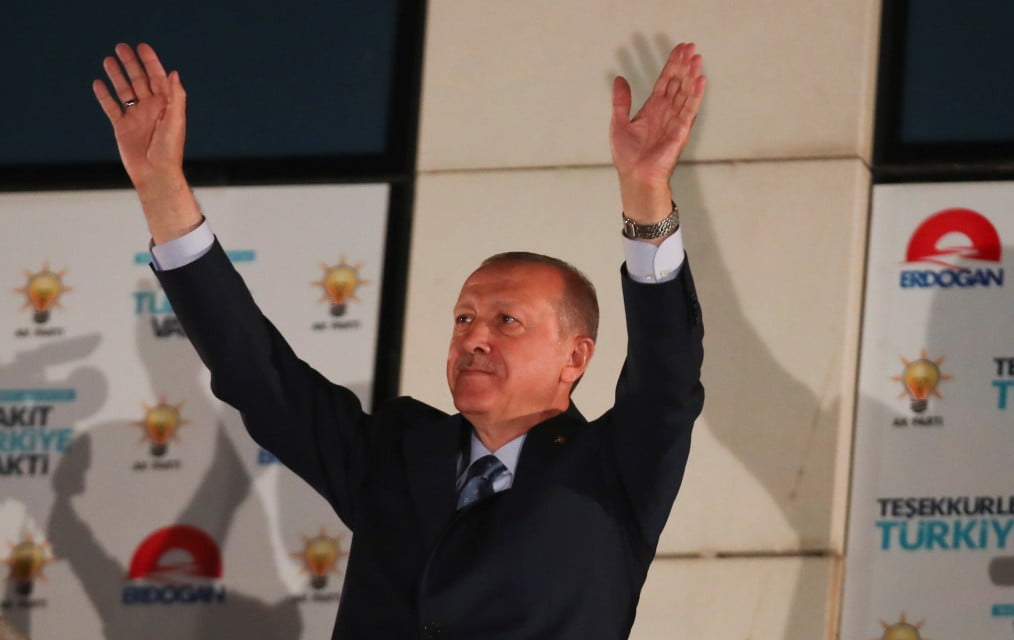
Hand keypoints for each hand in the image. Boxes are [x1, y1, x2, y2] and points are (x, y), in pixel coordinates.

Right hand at [94, 43, 200, 242]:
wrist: (155, 174)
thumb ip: (175, 97)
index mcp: (165, 105)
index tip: (142, 47)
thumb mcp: (175, 121)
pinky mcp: (122, 127)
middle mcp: (150, 108)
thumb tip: (174, 73)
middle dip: (131, 63)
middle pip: (139, 80)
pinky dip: (104, 96)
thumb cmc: (169, 150)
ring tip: (108, 60)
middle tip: (121, 47)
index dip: (150, 62)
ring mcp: (135, 117)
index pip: (157, 78)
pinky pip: (111, 108)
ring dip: (117, 75)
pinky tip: (98, 83)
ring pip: (124, 91)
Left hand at [610, 42, 705, 223]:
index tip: (679, 50)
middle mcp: (666, 113)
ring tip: (697, 58)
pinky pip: (689, 110)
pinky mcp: (680, 131)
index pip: (665, 82)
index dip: (672, 65)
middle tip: (691, 47)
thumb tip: (619, 79)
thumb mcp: (618, 123)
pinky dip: (695, 95)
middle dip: (684, 65)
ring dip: (691, 75)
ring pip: (685, 93)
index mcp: (652, 109)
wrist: (635, 177)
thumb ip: (621, 101)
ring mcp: (675, 121)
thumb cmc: (628, 157)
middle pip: (678, 83)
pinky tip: (700, 80)